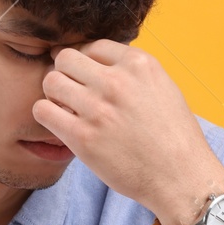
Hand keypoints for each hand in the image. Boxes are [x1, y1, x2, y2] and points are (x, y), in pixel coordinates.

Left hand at [34, 40, 223, 224]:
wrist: (181, 178)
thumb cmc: (174, 137)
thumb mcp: (163, 88)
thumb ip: (133, 73)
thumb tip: (100, 61)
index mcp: (140, 65)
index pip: (93, 46)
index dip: (86, 61)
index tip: (87, 77)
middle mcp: (117, 82)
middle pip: (66, 58)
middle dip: (65, 72)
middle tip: (71, 91)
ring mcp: (98, 109)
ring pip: (50, 81)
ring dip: (53, 94)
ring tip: (66, 109)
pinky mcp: (82, 137)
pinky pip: (42, 110)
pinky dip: (46, 115)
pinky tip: (61, 124)